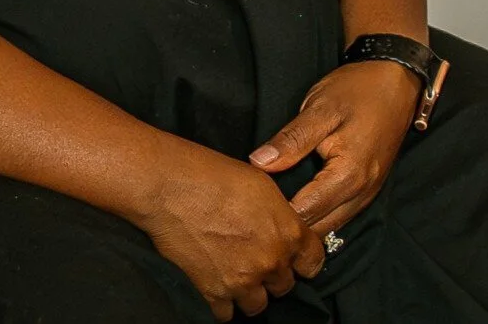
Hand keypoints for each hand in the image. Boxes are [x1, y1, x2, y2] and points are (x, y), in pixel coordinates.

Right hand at [133, 136, 320, 319]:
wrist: (174, 189)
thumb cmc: (217, 177)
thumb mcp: (264, 187)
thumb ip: (280, 217)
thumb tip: (282, 229)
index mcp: (288, 233)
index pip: (314, 262)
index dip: (304, 262)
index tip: (295, 261)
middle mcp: (270, 261)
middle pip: (285, 286)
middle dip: (273, 276)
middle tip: (258, 263)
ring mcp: (242, 281)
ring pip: (258, 305)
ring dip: (250, 293)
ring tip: (238, 277)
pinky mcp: (213, 292)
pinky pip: (226, 315)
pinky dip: (223, 304)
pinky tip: (218, 287)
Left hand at [249, 59, 418, 239]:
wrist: (397, 81)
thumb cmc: (359, 90)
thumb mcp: (321, 108)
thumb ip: (292, 139)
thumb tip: (259, 163)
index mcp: (348, 175)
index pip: (304, 213)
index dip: (275, 214)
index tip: (250, 207)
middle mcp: (361, 193)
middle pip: (317, 229)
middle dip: (288, 226)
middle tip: (256, 213)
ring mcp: (367, 194)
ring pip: (330, 227)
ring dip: (304, 226)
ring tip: (273, 213)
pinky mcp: (368, 190)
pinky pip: (340, 216)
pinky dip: (319, 218)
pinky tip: (298, 208)